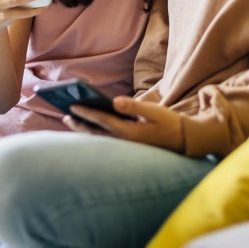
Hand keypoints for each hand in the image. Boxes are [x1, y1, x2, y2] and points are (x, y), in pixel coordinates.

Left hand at [64, 97, 184, 152]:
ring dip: (85, 130)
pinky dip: (95, 133)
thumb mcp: (154, 112)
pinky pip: (106, 140)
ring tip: (71, 121)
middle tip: (64, 116)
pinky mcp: (128, 146)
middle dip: (79, 124)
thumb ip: (134, 106)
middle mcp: (124, 141)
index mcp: (129, 132)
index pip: (102, 120)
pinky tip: (89, 127)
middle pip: (96, 132)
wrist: (183, 141)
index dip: (86, 113)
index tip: (72, 106)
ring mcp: (125, 146)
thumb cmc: (169, 123)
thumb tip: (114, 101)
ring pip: (99, 138)